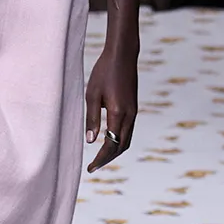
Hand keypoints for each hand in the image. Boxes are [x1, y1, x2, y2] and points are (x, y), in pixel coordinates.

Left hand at [85, 43, 137, 172]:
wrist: (123, 55)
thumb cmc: (104, 72)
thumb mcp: (92, 94)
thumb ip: (92, 118)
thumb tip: (91, 142)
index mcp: (118, 113)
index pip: (111, 145)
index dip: (100, 159)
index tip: (90, 168)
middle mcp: (129, 115)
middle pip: (121, 147)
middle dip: (108, 159)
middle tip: (93, 167)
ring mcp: (133, 112)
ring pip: (126, 140)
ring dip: (114, 151)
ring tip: (100, 158)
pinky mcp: (133, 107)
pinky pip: (128, 131)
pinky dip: (119, 141)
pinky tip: (108, 141)